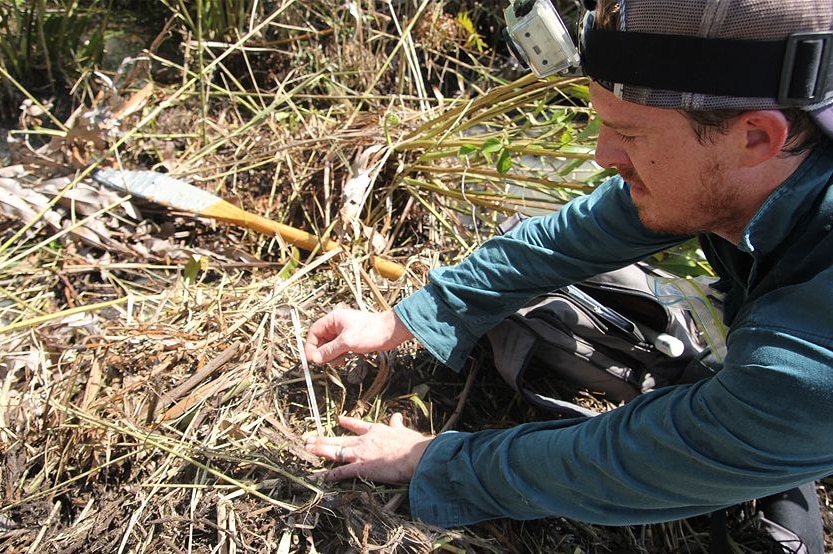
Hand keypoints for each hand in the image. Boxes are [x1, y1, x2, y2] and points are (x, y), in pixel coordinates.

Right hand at [304, 308, 413, 364]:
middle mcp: (336, 324)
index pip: (314, 332)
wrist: (391, 332)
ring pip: (329, 346)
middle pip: (320, 340)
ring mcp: (343, 332)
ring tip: (340, 360)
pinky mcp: (350, 339)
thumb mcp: (347, 342)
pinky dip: (339, 356)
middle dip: (322, 352)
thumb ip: (329, 351)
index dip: (310, 346)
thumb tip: (315, 358)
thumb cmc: (371, 331)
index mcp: (333, 319)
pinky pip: (338, 349)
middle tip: (327, 362)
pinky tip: (345, 360)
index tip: (312, 359)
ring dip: (331, 356)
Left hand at [304, 414, 433, 483]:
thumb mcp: (403, 431)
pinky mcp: (361, 468)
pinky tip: (323, 476)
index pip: (357, 426)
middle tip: (309, 438)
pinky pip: (343, 472)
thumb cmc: (412, 444)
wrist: (415, 455)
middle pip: (339, 440)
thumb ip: (397, 424)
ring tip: (307, 449)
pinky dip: (333, 474)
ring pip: (336, 452)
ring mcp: (361, 454)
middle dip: (323, 439)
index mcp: (375, 431)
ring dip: (320, 450)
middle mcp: (364, 441)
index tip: (339, 419)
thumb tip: (397, 416)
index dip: (347, 423)